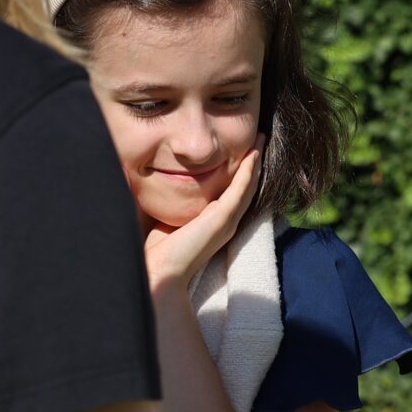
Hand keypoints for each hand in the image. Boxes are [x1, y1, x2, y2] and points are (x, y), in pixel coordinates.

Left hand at [143, 149, 259, 292]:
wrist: (160, 273)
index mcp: (215, 223)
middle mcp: (226, 222)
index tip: (243, 150)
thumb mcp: (167, 218)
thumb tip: (151, 178)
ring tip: (260, 140)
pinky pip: (240, 191)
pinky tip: (253, 155)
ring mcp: (227, 222)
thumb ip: (170, 202)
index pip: (233, 193)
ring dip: (255, 162)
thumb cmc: (159, 251)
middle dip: (253, 162)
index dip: (241, 171)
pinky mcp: (223, 220)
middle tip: (259, 138)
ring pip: (248, 186)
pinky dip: (248, 173)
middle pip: (246, 187)